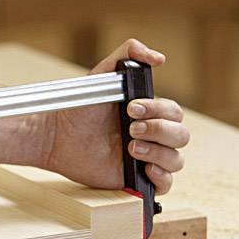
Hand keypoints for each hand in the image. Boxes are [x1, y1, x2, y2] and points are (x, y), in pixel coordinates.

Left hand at [35, 39, 188, 193]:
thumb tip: (159, 57)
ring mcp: (146, 159)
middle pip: (181, 136)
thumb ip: (127, 54)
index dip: (158, 111)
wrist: (58, 136)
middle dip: (159, 130)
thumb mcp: (103, 74)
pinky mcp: (136, 180)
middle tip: (130, 129)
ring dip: (159, 153)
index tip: (131, 108)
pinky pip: (166, 184)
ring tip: (130, 148)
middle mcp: (152, 136)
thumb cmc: (80, 108)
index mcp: (150, 113)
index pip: (174, 113)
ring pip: (177, 160)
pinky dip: (162, 178)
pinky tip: (144, 169)